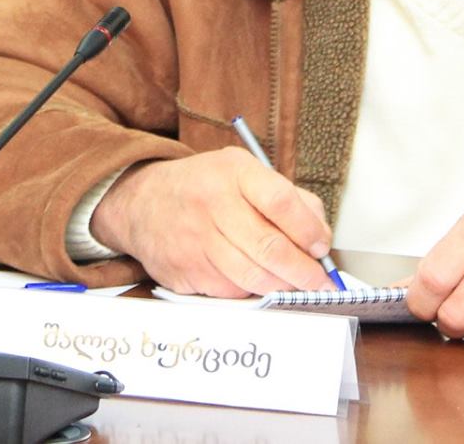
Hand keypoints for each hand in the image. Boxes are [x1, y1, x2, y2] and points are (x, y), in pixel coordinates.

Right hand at [88, 147, 333, 296]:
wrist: (143, 205)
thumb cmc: (204, 189)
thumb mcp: (243, 173)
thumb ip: (288, 199)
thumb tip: (319, 238)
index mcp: (233, 172)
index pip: (280, 201)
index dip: (308, 230)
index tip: (321, 247)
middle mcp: (212, 203)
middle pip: (270, 247)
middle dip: (304, 273)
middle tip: (320, 283)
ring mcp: (196, 240)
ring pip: (254, 277)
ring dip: (283, 288)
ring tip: (294, 286)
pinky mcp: (185, 271)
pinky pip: (232, 291)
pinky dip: (251, 292)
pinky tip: (254, 281)